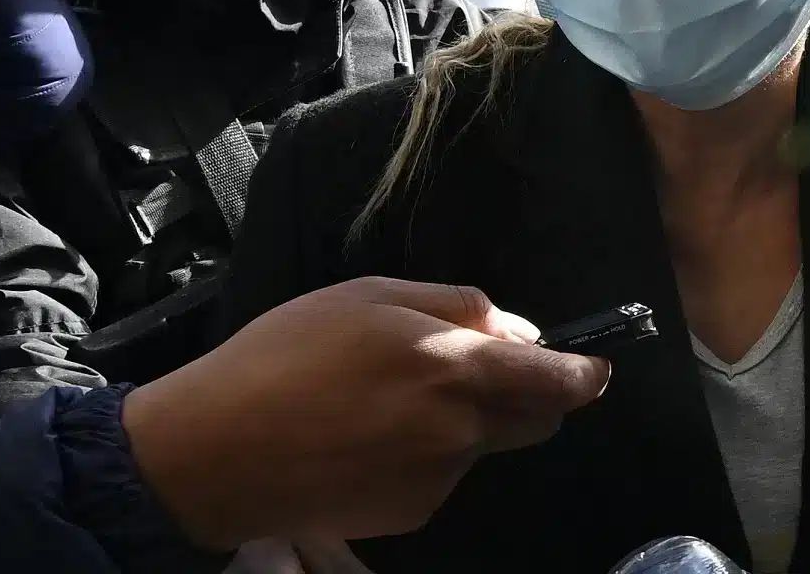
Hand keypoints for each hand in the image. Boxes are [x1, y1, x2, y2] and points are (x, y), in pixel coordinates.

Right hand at [123, 278, 611, 549]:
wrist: (215, 454)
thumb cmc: (286, 356)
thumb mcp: (369, 296)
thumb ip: (457, 307)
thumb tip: (518, 332)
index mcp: (455, 367)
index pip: (557, 381)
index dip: (584, 374)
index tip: (593, 368)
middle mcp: (461, 430)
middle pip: (535, 419)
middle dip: (526, 395)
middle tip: (466, 369)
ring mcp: (439, 479)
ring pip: (483, 445)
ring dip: (464, 423)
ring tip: (385, 401)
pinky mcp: (412, 514)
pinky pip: (443, 475)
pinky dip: (426, 455)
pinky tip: (367, 439)